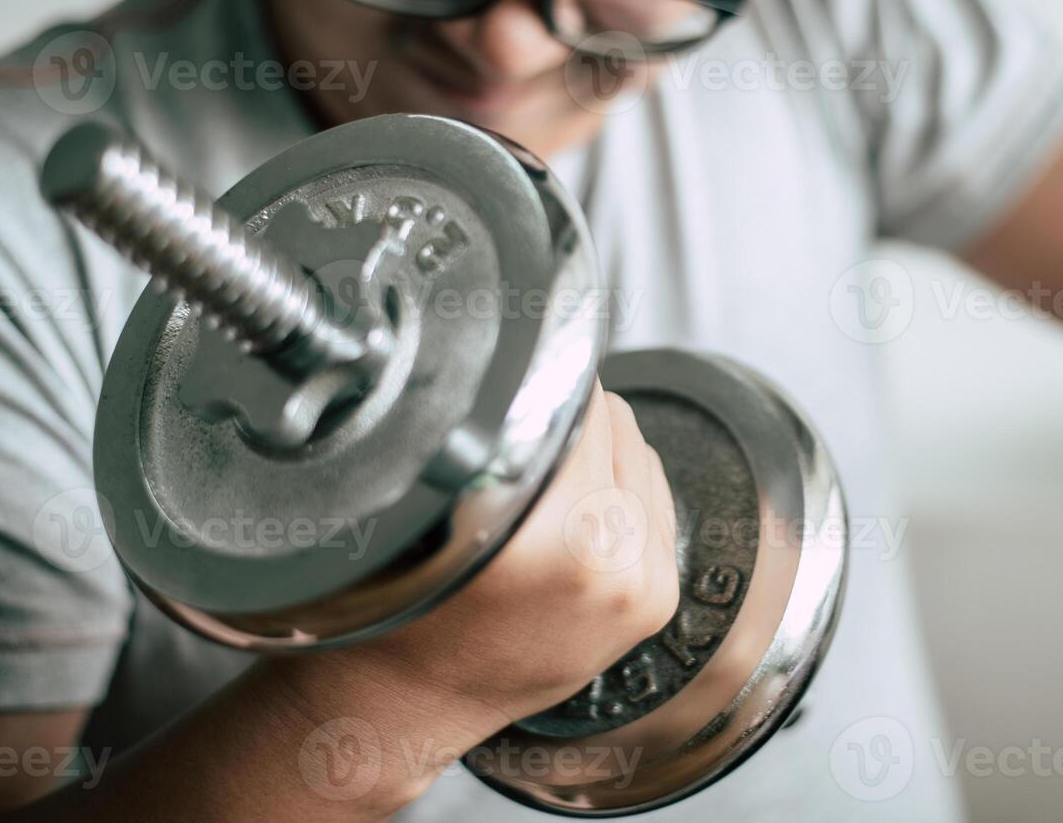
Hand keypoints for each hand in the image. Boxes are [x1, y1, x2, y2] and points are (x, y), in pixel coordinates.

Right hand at [267, 384, 679, 803]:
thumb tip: (542, 364)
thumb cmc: (404, 603)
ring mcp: (639, 580)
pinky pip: (657, 498)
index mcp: (543, 531)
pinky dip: (624, 493)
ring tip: (544, 490)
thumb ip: (499, 437)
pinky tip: (575, 516)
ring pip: (640, 453)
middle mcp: (605, 556)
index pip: (577, 404)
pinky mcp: (658, 596)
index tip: (522, 384)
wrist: (412, 697)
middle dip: (571, 423)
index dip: (546, 383)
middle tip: (523, 446)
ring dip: (602, 456)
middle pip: (614, 422)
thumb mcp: (435, 502)